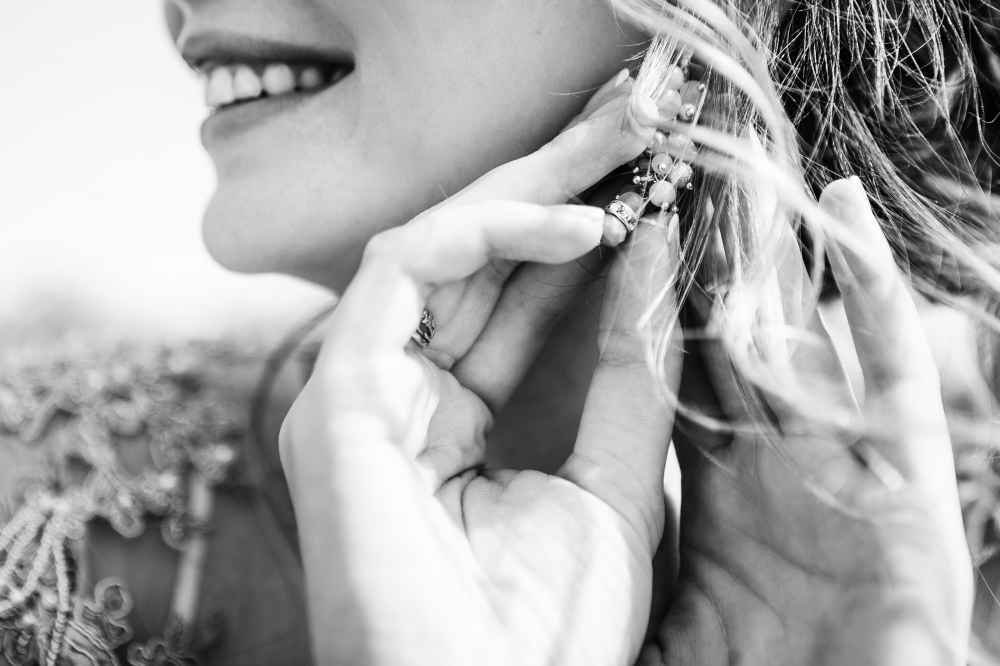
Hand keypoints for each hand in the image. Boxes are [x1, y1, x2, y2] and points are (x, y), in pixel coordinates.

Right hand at [280, 72, 683, 665]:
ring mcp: (358, 395)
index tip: (646, 194)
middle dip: (548, 193)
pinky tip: (576, 226)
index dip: (572, 245)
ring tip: (618, 155)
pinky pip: (403, 273)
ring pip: (431, 248)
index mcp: (447, 425)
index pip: (505, 305)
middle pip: (468, 266)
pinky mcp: (338, 395)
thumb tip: (652, 257)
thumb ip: (627, 375)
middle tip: (627, 133)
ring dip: (525, 193)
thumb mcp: (613, 481)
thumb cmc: (548, 636)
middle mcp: (393, 399)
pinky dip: (485, 234)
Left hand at [641, 178, 971, 665]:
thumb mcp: (651, 598)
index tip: (598, 229)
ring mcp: (845, 464)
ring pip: (805, 323)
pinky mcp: (913, 488)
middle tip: (662, 165)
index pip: (661, 365)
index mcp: (716, 489)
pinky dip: (876, 290)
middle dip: (696, 246)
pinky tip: (843, 212)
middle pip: (728, 327)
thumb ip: (617, 519)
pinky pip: (896, 372)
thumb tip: (532, 485)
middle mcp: (778, 462)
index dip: (632, 297)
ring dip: (774, 241)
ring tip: (739, 158)